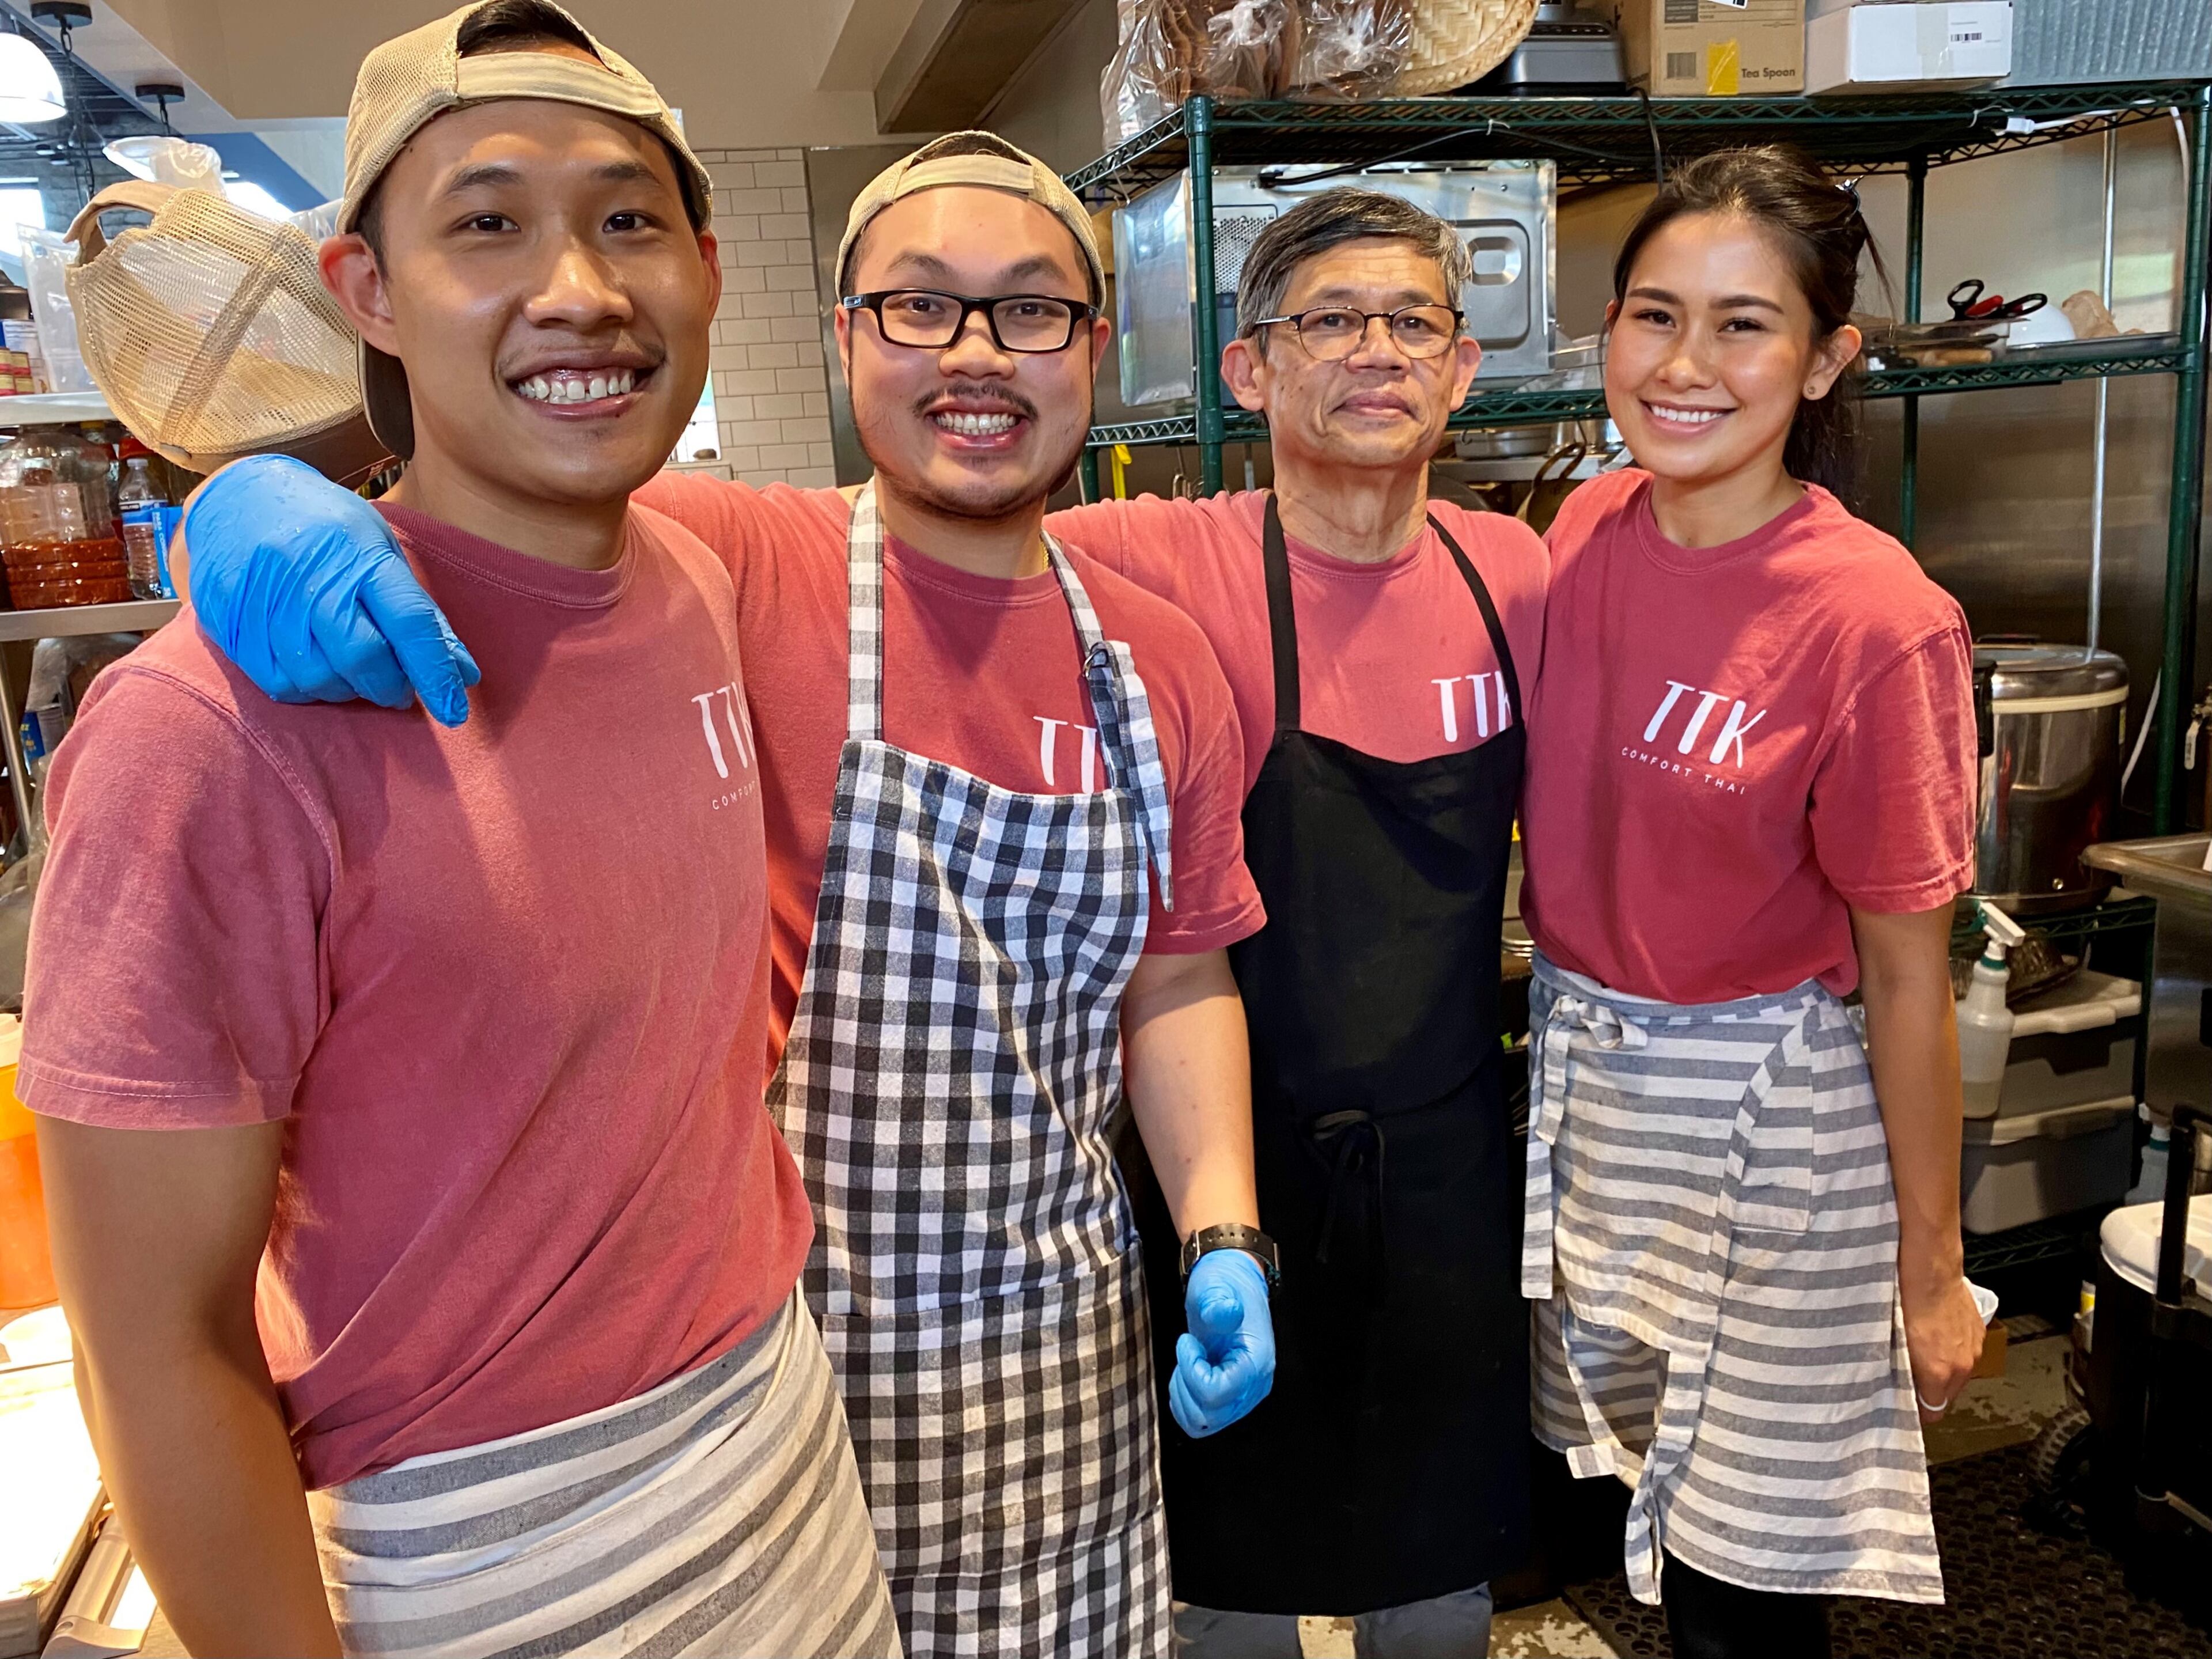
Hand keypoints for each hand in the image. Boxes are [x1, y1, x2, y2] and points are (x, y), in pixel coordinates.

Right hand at [184, 455, 478, 724]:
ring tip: (357, 673)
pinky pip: (280, 683)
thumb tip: (462, 675)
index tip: (453, 710)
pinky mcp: (232, 626)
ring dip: (350, 690)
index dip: (434, 671)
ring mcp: (264, 602)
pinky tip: (320, 671)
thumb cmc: (325, 526)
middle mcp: (308, 577)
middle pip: (361, 656)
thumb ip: (421, 613)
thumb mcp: (381, 549)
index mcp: (358, 552)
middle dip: (390, 686)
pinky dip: (310, 690)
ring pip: (319, 677)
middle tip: (400, 688)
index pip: (407, 621)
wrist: (239, 497)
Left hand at [1169, 1249, 1274, 1437]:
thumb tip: (1225, 1312)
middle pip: (1208, 1415)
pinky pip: (1198, 1420)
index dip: (1192, 1371)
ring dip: (1183, 1395)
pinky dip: (1184, 1400)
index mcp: (1256, 1361)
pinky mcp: (1228, 1400)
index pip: (1217, 1392)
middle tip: (1187, 1350)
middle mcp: (1253, 1386)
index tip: (1187, 1341)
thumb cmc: (1225, 1287)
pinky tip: (1188, 1372)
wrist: (1233, 1288)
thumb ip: (1218, 1302)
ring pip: (1201, 1423)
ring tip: (1187, 1363)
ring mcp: (1241, 1396)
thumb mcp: (1216, 1286)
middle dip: (1185, 1384)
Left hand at [1901, 1271, 1984, 1420]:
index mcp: (1940, 1372)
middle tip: (1910, 1379)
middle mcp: (1962, 1365)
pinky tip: (1937, 1334)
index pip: (1933, 1410)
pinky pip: (1966, 1351)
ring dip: (1943, 1369)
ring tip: (1923, 1352)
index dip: (1919, 1412)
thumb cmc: (1906, 1302)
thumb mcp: (1895, 1341)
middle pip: (1947, 1394)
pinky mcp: (1979, 1331)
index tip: (1907, 1410)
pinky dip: (1954, 1349)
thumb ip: (1901, 1370)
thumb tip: (1898, 1385)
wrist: (1930, 1271)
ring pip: (1958, 1373)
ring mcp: (1974, 1348)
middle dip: (1930, 1391)